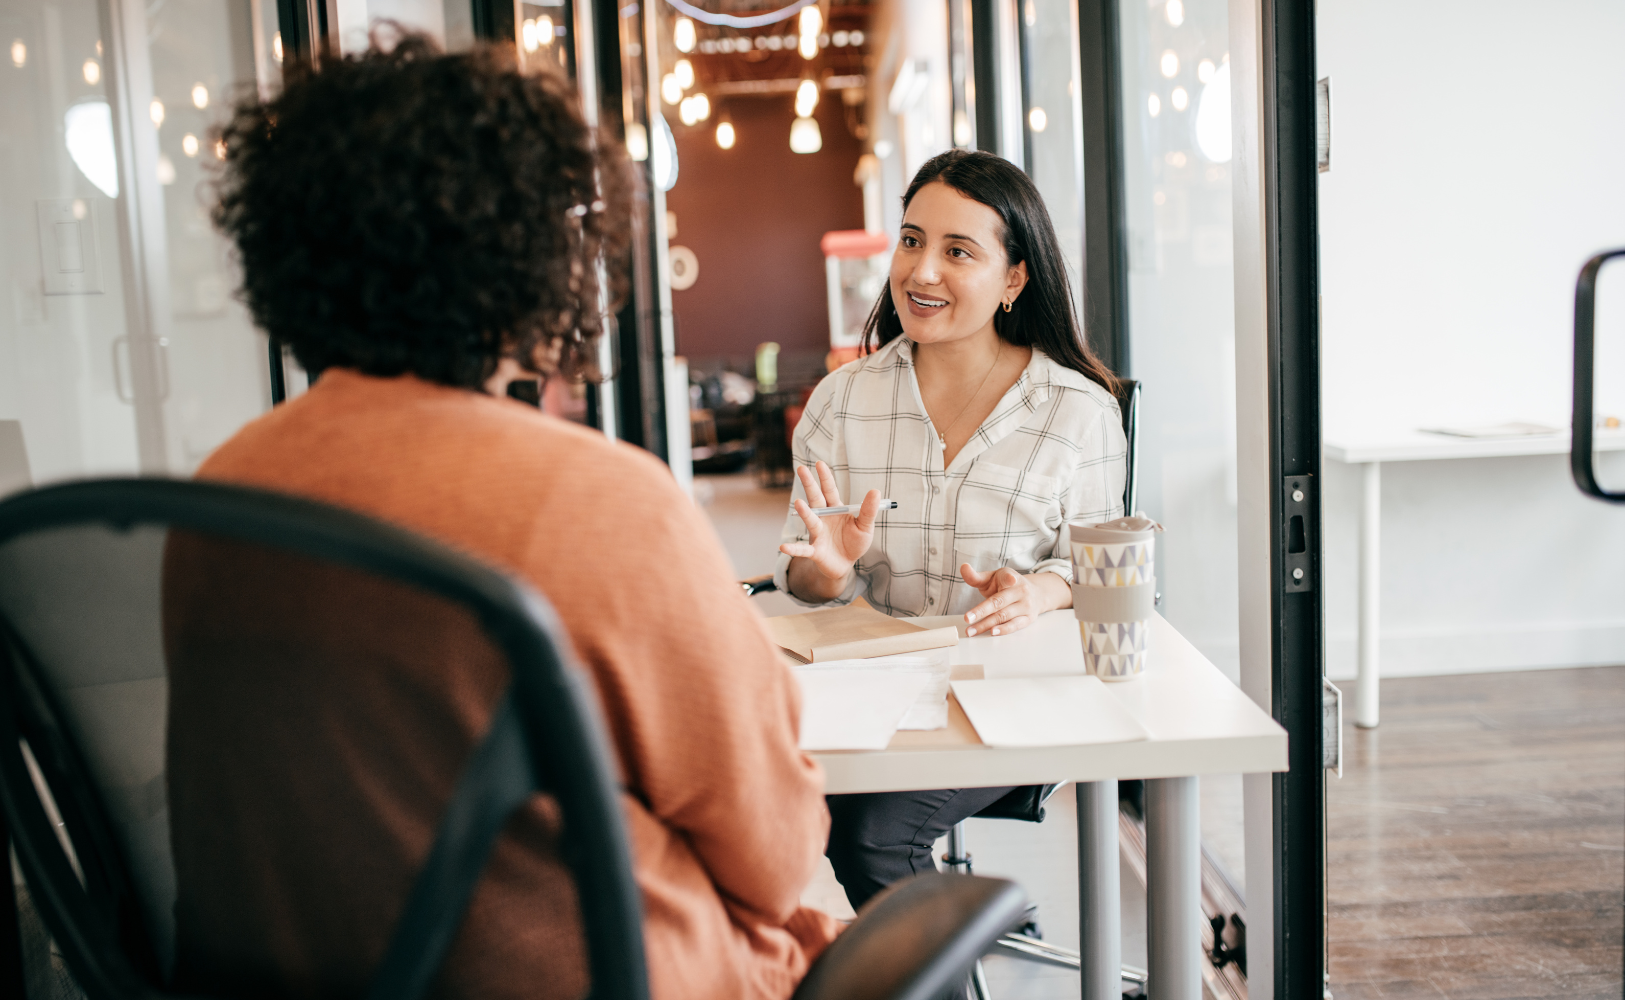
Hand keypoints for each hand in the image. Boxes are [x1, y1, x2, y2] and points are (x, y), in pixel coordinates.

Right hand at [779, 462, 881, 595]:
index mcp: (836, 510)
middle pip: (816, 499)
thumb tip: (876, 490)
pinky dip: (794, 549)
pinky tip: (783, 547)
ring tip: (798, 503)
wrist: (846, 564)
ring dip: (805, 513)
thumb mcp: (865, 526)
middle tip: (801, 468)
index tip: (820, 463)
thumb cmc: (854, 543)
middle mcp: (823, 518)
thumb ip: (868, 510)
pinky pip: (803, 550)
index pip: (830, 490)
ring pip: (811, 521)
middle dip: (809, 484)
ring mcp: (818, 534)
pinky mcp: (815, 551)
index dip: (825, 478)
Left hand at [959, 565, 1068, 635]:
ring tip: (971, 631)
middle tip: (967, 618)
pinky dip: (1004, 629)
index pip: (1008, 578)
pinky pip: (1015, 625)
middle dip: (982, 611)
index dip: (1009, 579)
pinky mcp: (1028, 618)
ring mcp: (1026, 605)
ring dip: (986, 625)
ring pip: (1004, 616)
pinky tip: (992, 632)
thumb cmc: (1007, 585)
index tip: (1010, 579)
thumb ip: (976, 576)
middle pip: (999, 602)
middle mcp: (1021, 591)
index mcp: (1011, 578)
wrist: (1035, 593)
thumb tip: (963, 567)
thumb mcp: (993, 577)